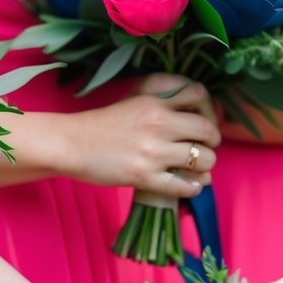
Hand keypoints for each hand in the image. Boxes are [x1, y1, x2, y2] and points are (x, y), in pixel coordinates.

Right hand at [65, 75, 220, 196]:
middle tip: (203, 148)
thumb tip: (200, 113)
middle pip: (208, 131)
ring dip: (204, 167)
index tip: (204, 121)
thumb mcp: (134, 100)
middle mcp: (157, 124)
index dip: (210, 109)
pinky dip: (191, 188)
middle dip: (212, 142)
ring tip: (193, 169)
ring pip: (203, 159)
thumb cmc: (102, 124)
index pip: (200, 95)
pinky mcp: (144, 177)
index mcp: (154, 101)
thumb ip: (164, 101)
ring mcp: (152, 152)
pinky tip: (186, 185)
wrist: (70, 144)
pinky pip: (185, 186)